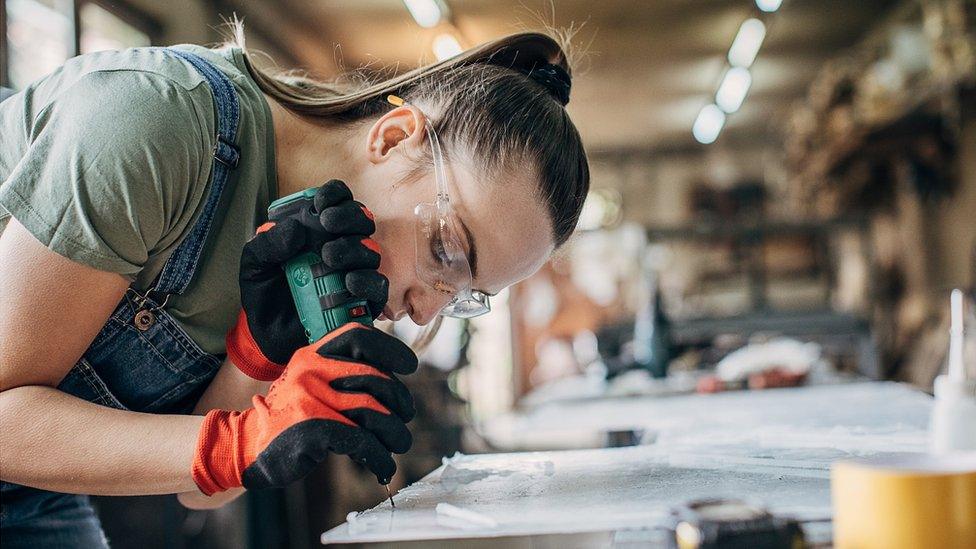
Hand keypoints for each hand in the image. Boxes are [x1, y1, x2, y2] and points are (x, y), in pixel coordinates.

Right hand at [193, 323, 416, 494]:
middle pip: (376, 379)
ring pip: (373, 412)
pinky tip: (382, 465)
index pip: (359, 337)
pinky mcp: (311, 427)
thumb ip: (340, 375)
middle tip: (405, 417)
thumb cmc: (288, 417)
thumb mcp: (308, 382)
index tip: (410, 366)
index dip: (391, 350)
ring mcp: (309, 397)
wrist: (244, 446)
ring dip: (394, 432)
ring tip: (399, 443)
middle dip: (400, 401)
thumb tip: (392, 382)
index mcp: (313, 353)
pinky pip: (360, 440)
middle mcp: (311, 370)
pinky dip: (378, 456)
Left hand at [226, 179, 389, 379]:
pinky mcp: (363, 302)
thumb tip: (295, 229)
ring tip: (328, 257)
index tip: (320, 204)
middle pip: (362, 220)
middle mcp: (342, 247)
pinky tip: (348, 282)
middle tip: (327, 223)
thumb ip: (266, 244)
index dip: (336, 195)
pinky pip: (378, 287)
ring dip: (354, 248)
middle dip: (349, 217)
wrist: (267, 336)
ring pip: (371, 251)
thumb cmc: (264, 294)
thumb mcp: (254, 265)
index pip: (339, 202)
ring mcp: (355, 274)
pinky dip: (366, 281)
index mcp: (319, 231)